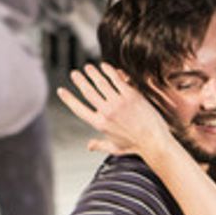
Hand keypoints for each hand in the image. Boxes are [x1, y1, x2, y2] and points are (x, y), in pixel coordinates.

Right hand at [56, 62, 172, 157]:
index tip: (61, 91)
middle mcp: (107, 113)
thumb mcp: (114, 148)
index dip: (68, 99)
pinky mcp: (131, 96)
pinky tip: (104, 66)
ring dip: (92, 73)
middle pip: (88, 92)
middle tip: (74, 73)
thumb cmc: (135, 146)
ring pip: (101, 83)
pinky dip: (109, 71)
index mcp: (100, 125)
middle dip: (79, 81)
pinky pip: (117, 80)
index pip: (79, 109)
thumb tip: (89, 145)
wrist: (154, 141)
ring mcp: (119, 103)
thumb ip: (99, 145)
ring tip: (87, 68)